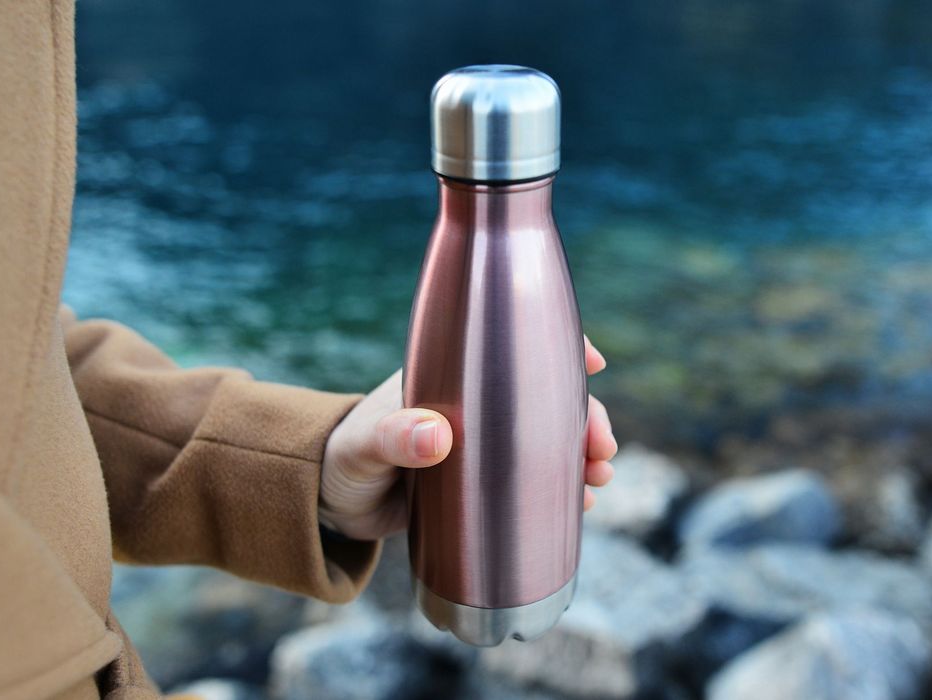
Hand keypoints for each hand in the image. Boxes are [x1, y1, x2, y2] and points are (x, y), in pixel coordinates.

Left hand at [318, 337, 617, 540]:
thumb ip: (394, 437)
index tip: (594, 362)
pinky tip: (581, 506)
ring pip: (549, 439)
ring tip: (598, 480)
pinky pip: (534, 480)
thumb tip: (437, 435)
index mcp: (452, 378)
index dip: (558, 345)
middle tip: (602, 449)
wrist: (328, 506)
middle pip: (547, 398)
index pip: (512, 346)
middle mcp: (476, 406)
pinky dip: (562, 489)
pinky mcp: (485, 484)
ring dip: (582, 454)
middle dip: (585, 416)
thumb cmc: (342, 459)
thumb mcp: (364, 446)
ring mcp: (484, 445)